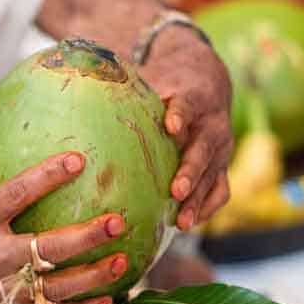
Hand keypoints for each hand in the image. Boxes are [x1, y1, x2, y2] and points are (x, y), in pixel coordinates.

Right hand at [0, 92, 127, 303]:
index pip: (15, 196)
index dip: (47, 177)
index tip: (80, 159)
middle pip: (44, 249)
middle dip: (84, 237)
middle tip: (119, 220)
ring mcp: (0, 287)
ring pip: (53, 289)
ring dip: (90, 278)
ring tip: (122, 260)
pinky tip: (109, 298)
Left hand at [139, 27, 233, 230]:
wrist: (206, 83)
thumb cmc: (168, 85)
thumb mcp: (154, 79)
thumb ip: (128, 91)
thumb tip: (81, 90)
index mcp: (194, 99)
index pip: (188, 105)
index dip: (179, 114)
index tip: (170, 125)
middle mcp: (212, 125)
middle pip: (203, 149)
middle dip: (190, 171)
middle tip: (175, 190)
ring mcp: (221, 148)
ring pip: (213, 175)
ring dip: (197, 200)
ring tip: (181, 223)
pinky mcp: (222, 166)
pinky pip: (220, 190)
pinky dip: (206, 207)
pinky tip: (187, 224)